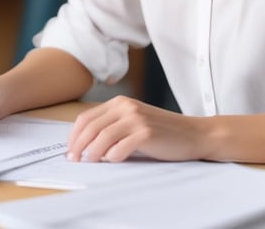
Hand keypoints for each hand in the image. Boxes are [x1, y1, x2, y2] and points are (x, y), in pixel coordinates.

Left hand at [66, 95, 209, 162]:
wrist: (194, 134)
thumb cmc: (163, 132)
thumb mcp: (135, 121)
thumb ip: (113, 126)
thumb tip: (85, 144)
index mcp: (121, 102)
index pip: (87, 117)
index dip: (74, 135)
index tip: (70, 150)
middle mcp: (127, 106)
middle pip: (91, 127)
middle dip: (78, 146)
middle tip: (74, 160)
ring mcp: (137, 119)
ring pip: (102, 138)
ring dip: (92, 153)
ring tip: (91, 162)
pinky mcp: (146, 133)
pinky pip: (120, 148)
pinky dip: (112, 157)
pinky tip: (114, 160)